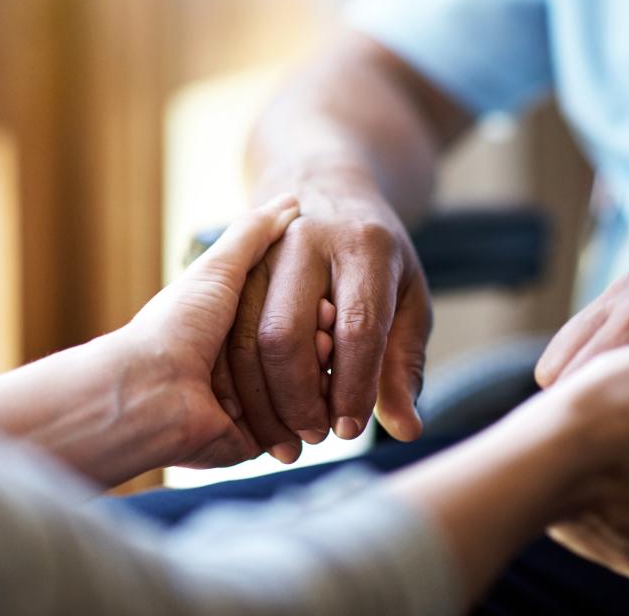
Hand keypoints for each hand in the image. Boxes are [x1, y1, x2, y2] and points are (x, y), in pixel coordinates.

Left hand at [117, 194, 307, 468]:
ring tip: (329, 353)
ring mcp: (248, 405)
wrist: (152, 391)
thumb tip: (291, 201)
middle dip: (322, 341)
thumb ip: (254, 236)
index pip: (290, 314)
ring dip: (320, 375)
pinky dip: (310, 412)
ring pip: (305, 391)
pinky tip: (323, 397)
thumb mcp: (219, 268)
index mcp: (230, 326)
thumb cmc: (180, 325)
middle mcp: (238, 366)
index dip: (315, 307)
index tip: (331, 297)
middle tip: (332, 326)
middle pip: (302, 353)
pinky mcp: (251, 440)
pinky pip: (293, 430)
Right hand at [227, 188, 430, 462]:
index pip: (356, 327)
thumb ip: (404, 365)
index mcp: (364, 247)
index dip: (352, 387)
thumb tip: (406, 430)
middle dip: (297, 398)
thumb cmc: (379, 260)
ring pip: (242, 337)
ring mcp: (259, 251)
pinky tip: (257, 413)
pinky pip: (220, 334)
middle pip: (284, 332)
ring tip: (287, 435)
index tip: (349, 429)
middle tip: (315, 436)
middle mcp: (306, 241)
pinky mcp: (230, 265)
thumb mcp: (409, 301)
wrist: (328, 192)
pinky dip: (235, 383)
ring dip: (261, 399)